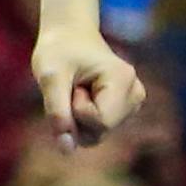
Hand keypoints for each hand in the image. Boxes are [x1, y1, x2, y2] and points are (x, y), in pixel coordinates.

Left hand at [29, 21, 141, 149]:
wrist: (69, 35)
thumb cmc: (59, 51)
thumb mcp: (50, 77)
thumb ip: (57, 112)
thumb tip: (66, 149)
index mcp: (123, 79)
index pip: (101, 121)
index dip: (77, 111)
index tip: (72, 87)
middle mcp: (135, 93)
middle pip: (101, 131)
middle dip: (76, 117)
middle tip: (72, 88)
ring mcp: (132, 103)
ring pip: (98, 135)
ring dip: (78, 119)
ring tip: (76, 90)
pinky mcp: (124, 111)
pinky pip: (97, 132)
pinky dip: (82, 121)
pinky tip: (82, 97)